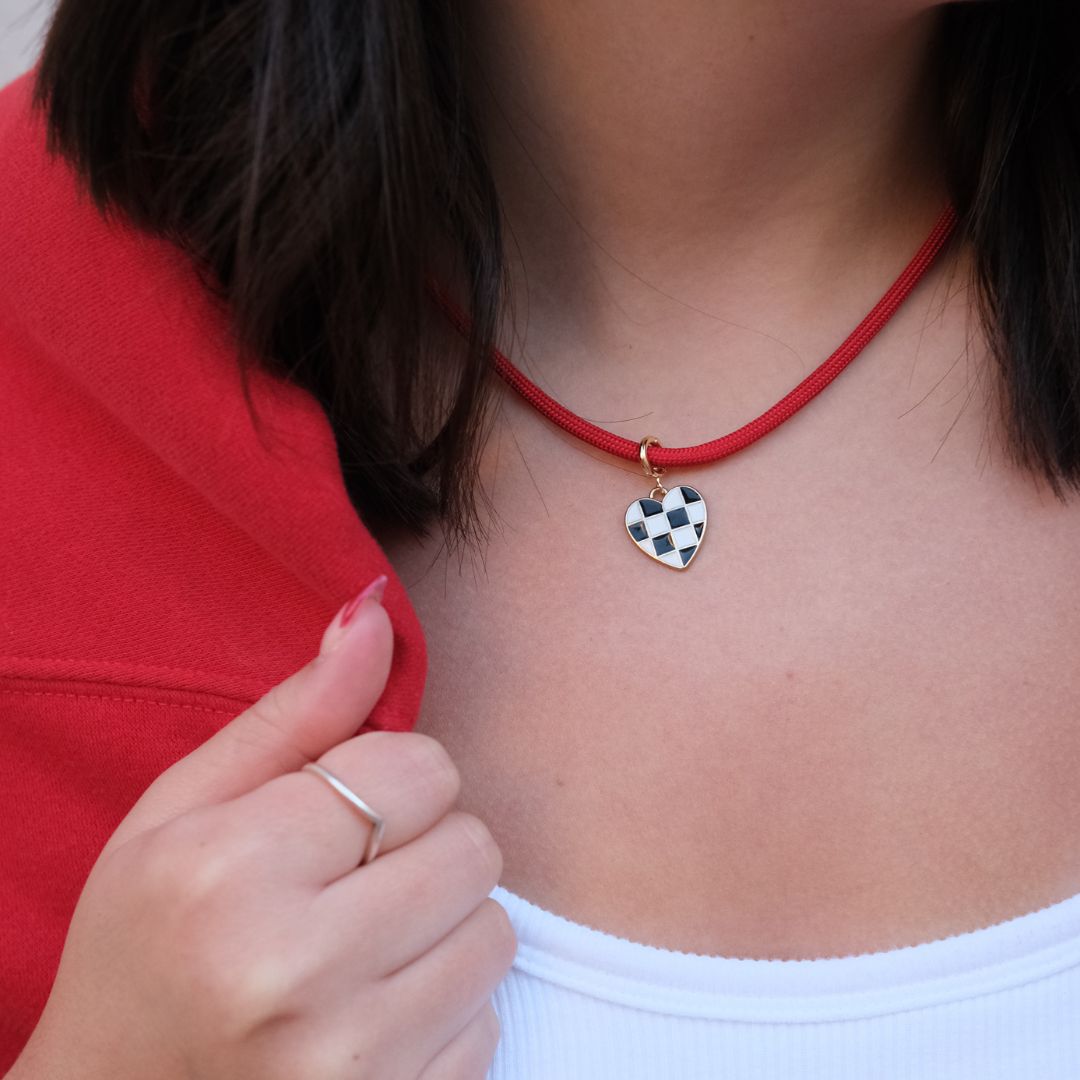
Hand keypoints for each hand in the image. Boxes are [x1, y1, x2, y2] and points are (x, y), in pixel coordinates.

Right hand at [9, 580, 513, 1079]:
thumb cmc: (143, 947)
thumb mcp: (183, 813)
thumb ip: (293, 714)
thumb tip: (375, 611)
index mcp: (229, 872)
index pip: (418, 767)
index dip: (394, 776)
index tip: (345, 811)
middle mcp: (292, 972)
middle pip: (471, 844)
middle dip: (424, 846)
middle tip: (352, 881)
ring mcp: (349, 1063)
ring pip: (494, 930)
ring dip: (443, 925)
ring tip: (360, 948)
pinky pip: (489, 1020)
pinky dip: (444, 1007)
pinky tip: (369, 1013)